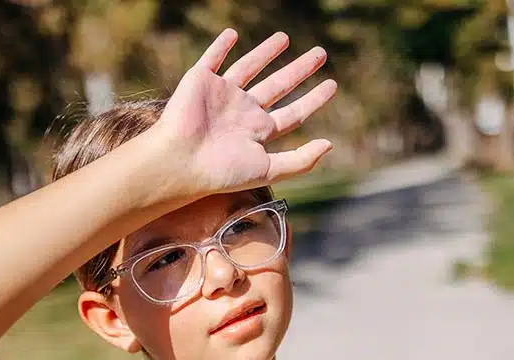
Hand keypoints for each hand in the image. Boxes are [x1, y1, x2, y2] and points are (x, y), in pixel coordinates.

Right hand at [155, 29, 337, 197]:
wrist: (181, 159)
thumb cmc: (221, 170)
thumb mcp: (268, 169)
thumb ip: (300, 161)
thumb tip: (330, 144)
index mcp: (258, 131)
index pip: (293, 113)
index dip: (314, 99)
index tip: (332, 84)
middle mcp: (242, 111)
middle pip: (278, 86)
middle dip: (300, 70)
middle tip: (321, 54)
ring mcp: (222, 95)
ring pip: (249, 68)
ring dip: (266, 52)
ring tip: (285, 38)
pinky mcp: (201, 81)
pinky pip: (212, 59)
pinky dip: (221, 46)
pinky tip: (232, 34)